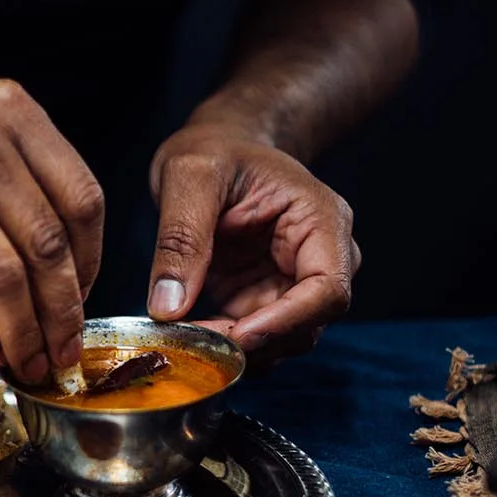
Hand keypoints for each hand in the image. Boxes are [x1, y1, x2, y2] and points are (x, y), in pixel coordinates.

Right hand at [0, 70, 103, 381]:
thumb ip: (14, 176)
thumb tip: (58, 270)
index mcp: (9, 110)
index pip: (81, 198)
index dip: (94, 259)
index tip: (85, 294)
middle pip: (49, 243)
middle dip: (66, 309)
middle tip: (67, 347)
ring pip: (6, 276)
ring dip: (26, 331)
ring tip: (33, 360)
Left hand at [146, 124, 359, 364]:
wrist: (218, 147)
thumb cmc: (216, 148)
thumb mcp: (189, 176)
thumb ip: (180, 238)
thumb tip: (169, 307)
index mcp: (321, 220)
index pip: (328, 289)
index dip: (288, 321)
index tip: (238, 336)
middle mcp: (318, 258)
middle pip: (307, 325)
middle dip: (253, 341)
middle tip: (192, 340)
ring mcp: (291, 284)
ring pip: (280, 342)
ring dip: (235, 350)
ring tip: (181, 336)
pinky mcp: (262, 301)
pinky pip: (251, 339)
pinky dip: (221, 346)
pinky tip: (185, 334)